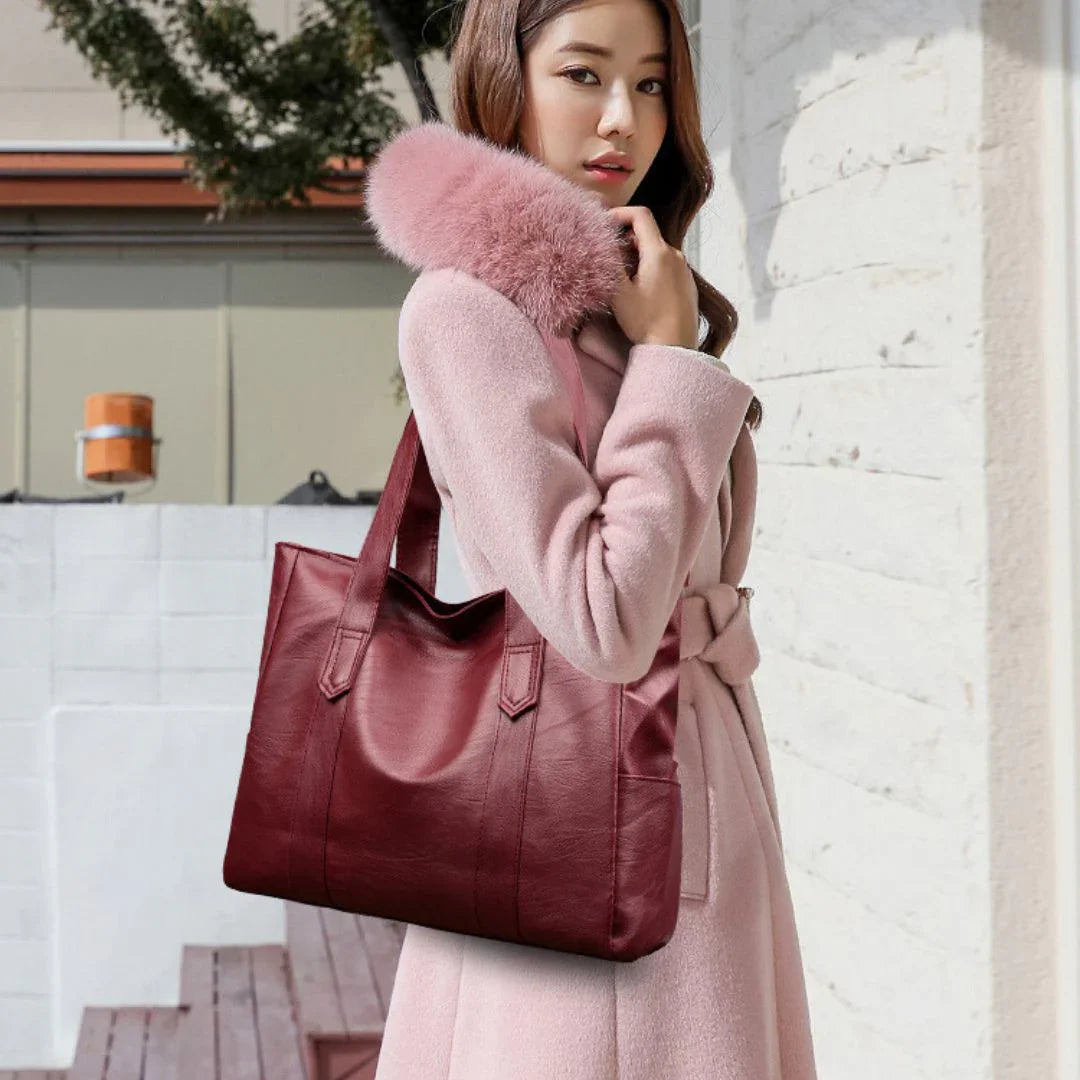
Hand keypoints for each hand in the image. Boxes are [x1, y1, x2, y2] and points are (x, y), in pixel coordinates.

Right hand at [606, 205, 699, 349]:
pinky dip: (651, 269)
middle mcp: (675, 256)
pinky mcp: (687, 285)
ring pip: (656, 251)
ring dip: (637, 257)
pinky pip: (667, 267)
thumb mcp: (619, 293)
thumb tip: (601, 243)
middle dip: (625, 241)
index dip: (620, 213)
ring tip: (623, 279)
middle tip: (608, 258)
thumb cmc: (646, 323)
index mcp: (659, 252)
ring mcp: (684, 270)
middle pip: (647, 234)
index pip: (641, 215)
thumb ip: (609, 262)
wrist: (675, 349)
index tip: (605, 225)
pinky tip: (641, 291)